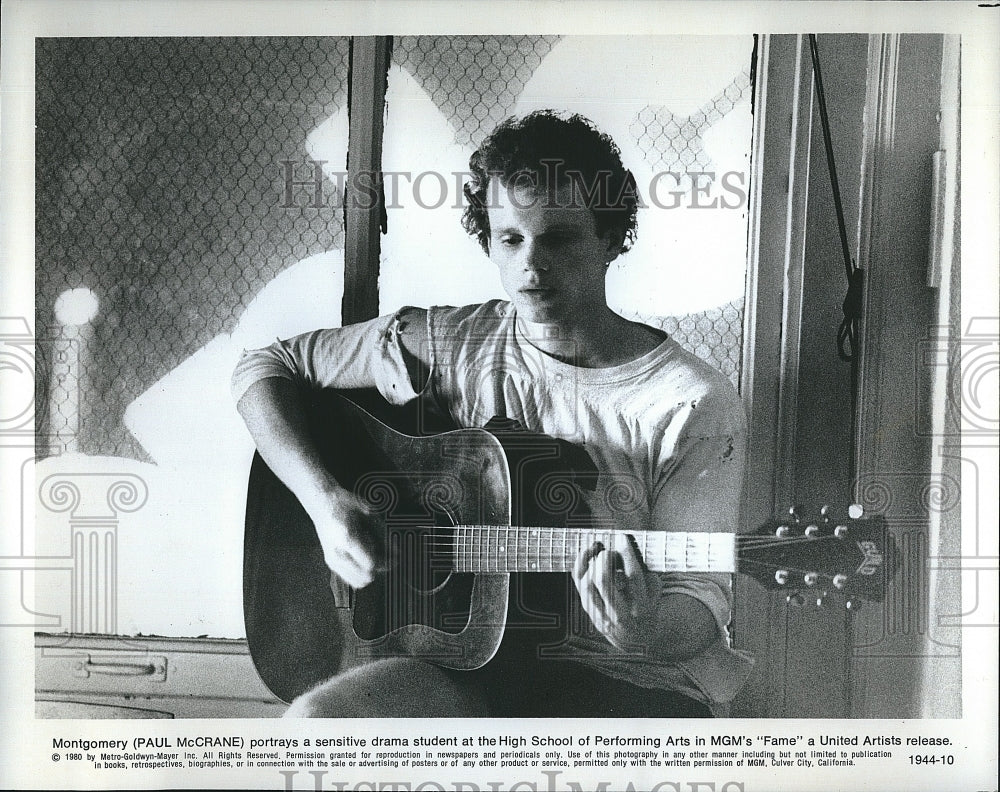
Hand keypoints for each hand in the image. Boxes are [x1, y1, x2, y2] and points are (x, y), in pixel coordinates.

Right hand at [306, 486, 384, 588]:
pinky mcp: (330, 562)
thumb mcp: (369, 513)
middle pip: (365, 577)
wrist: (321, 504)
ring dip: (370, 572)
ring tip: (373, 556)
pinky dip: (360, 573)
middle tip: (386, 556)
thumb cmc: (343, 504)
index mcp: (348, 539)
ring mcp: (333, 560)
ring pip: (358, 582)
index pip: (370, 564)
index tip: (393, 554)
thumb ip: (382, 533)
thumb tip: (394, 551)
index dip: (386, 560)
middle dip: (379, 568)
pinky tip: (363, 559)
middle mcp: (338, 553)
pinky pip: (350, 579)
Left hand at [572, 534, 659, 650]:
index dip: (626, 553)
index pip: (633, 576)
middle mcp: (621, 614)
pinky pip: (579, 585)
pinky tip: (587, 555)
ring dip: (590, 562)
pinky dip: (580, 566)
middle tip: (610, 552)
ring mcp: (602, 615)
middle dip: (605, 558)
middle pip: (604, 580)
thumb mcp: (654, 592)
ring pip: (587, 583)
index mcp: (643, 608)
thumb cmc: (646, 606)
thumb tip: (626, 547)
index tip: (621, 537)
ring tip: (598, 551)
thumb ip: (646, 571)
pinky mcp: (590, 613)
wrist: (635, 639)